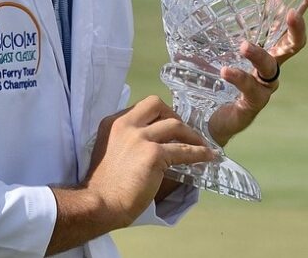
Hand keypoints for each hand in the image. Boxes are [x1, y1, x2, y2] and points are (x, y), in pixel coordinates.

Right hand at [46, 97, 213, 253]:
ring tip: (201, 145)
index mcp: (113, 123)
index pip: (141, 108)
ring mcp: (140, 138)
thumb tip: (148, 144)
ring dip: (191, 135)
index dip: (158, 115)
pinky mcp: (153, 154)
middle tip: (182, 131)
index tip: (167, 125)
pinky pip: (184, 151)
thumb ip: (124, 140)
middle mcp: (126, 125)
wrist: (99, 203)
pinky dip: (199, 153)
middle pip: (157, 105)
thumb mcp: (108, 150)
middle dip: (173, 115)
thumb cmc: (102, 184)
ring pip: (174, 125)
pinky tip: (208, 157)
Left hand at [208, 0, 307, 146]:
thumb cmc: (206, 78)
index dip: (302, 3)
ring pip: (270, 67)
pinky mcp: (252, 104)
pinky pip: (251, 90)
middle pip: (293, 45)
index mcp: (264, 47)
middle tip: (291, 14)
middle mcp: (268, 66)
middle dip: (296, 29)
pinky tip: (226, 71)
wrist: (199, 117)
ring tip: (244, 45)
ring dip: (259, 54)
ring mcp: (263, 86)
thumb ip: (206, 20)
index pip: (285, 23)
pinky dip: (239, 78)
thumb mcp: (204, 43)